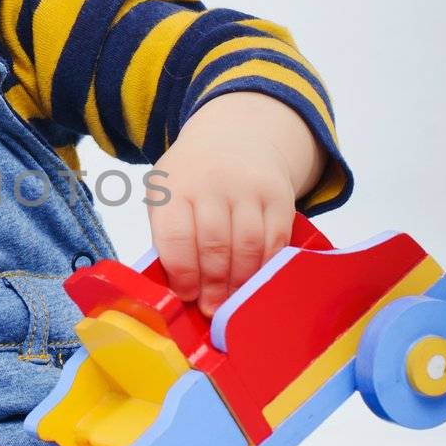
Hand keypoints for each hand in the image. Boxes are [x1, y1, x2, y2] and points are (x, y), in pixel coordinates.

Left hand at [147, 91, 323, 316]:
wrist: (232, 137)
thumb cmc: (191, 179)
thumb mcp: (166, 196)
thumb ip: (169, 237)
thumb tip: (179, 291)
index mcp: (174, 187)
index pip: (176, 237)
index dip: (182, 274)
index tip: (185, 295)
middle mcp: (211, 184)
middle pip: (214, 246)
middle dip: (213, 285)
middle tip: (211, 308)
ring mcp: (248, 188)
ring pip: (248, 246)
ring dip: (240, 281)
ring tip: (232, 300)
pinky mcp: (278, 196)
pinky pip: (275, 240)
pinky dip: (265, 267)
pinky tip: (254, 280)